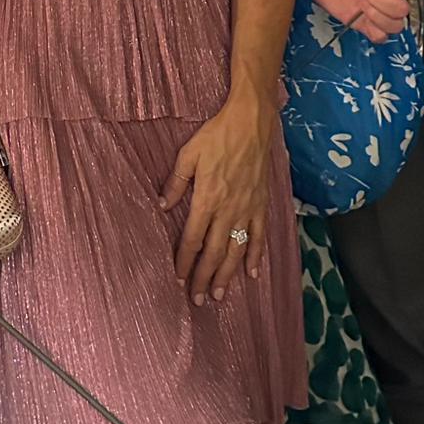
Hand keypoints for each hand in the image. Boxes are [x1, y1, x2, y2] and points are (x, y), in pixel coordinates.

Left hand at [161, 85, 276, 302]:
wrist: (251, 123)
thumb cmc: (217, 136)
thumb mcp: (188, 154)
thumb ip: (176, 182)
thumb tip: (162, 205)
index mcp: (206, 199)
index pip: (192, 239)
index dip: (184, 262)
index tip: (178, 279)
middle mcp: (227, 210)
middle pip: (214, 252)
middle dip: (204, 278)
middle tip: (198, 300)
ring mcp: (247, 210)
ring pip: (237, 251)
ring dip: (227, 275)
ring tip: (219, 294)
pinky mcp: (261, 205)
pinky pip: (258, 236)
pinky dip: (256, 256)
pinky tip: (252, 273)